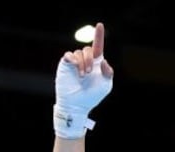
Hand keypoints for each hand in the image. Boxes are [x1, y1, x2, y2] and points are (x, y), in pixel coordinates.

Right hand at [54, 22, 113, 138]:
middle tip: (89, 73)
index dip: (99, 36)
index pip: (98, 47)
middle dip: (90, 60)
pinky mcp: (66, 64)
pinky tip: (76, 68)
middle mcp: (86, 60)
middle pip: (89, 50)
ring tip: (82, 76)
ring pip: (79, 53)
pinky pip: (69, 55)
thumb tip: (103, 61)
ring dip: (82, 63)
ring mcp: (75, 62)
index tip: (100, 25)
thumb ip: (108, 72)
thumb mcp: (106, 85)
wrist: (77, 103)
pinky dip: (74, 60)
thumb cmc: (92, 95)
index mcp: (97, 64)